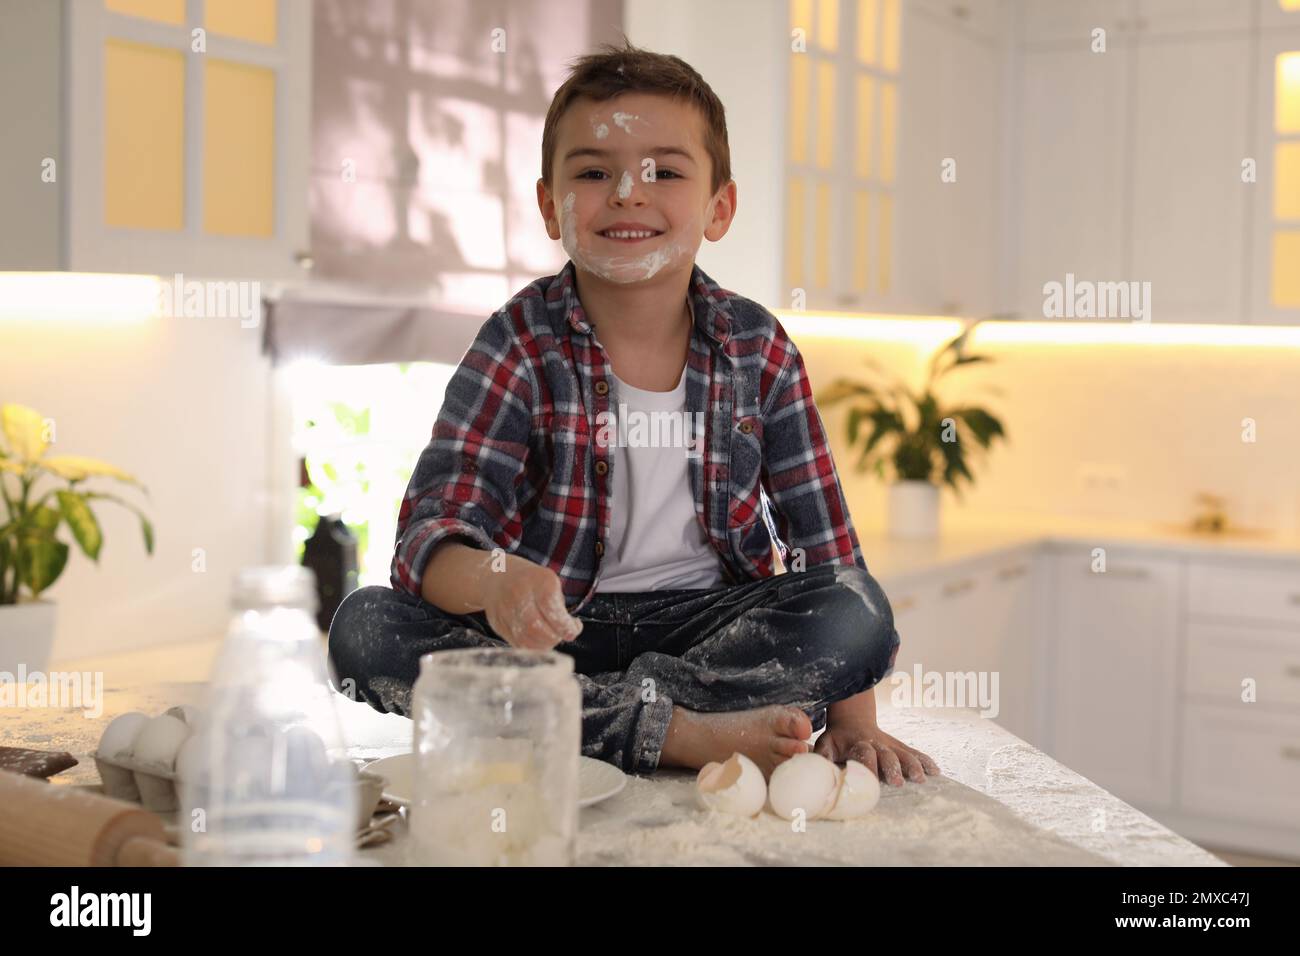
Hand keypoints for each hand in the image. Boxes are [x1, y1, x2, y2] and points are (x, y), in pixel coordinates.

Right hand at [481, 556, 582, 650]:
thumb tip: (570, 629)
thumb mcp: (550, 581)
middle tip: (563, 633)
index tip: (574, 628)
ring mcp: (505, 611)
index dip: (566, 625)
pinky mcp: (498, 625)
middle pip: (537, 628)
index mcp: (537, 580)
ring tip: (552, 636)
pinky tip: (539, 639)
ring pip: (526, 640)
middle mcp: (518, 594)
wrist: (497, 576)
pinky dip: (533, 647)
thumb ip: (559, 605)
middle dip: (555, 637)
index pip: (552, 608)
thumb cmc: (530, 581)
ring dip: (545, 644)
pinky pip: (518, 644)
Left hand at [814, 719, 940, 786]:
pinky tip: (935, 771)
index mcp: (857, 743)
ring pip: (904, 754)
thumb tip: (820, 769)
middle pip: (887, 756)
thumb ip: (823, 756)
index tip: (871, 779)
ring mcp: (891, 745)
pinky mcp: (900, 747)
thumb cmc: (838, 738)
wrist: (853, 720)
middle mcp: (877, 743)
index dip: (868, 766)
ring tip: (922, 779)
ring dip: (913, 766)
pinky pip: (914, 753)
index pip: (864, 754)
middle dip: (893, 768)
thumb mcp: (826, 743)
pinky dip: (925, 761)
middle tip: (898, 782)